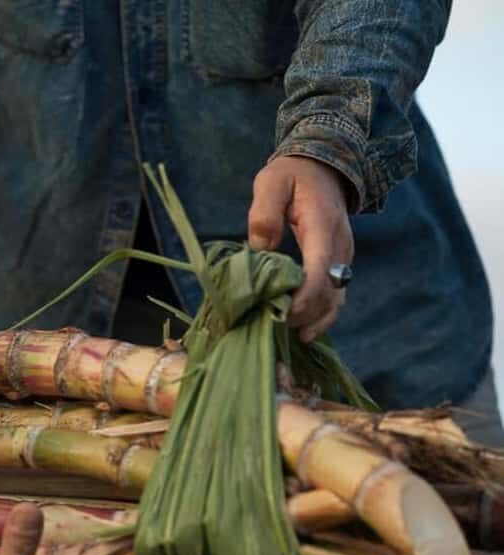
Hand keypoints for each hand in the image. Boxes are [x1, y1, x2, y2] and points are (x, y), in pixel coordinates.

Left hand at [247, 155, 353, 342]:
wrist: (324, 166)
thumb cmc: (292, 175)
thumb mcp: (271, 182)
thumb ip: (265, 212)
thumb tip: (260, 246)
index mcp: (324, 226)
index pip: (321, 270)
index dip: (304, 298)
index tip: (283, 315)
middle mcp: (340, 245)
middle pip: (331, 291)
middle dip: (306, 314)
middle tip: (276, 328)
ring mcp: (343, 256)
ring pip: (337, 297)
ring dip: (317, 320)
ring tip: (292, 337)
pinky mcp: (339, 263)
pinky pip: (336, 295)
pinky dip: (322, 314)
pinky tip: (304, 330)